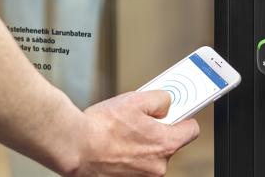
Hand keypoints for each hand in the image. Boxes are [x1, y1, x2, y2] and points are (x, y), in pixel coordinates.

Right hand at [67, 91, 199, 176]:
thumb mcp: (137, 99)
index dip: (184, 119)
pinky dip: (129, 157)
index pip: (192, 131)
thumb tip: (167, 103)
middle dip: (157, 132)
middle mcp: (158, 165)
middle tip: (139, 122)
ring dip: (141, 145)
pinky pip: (136, 165)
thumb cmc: (101, 127)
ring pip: (151, 155)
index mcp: (166, 144)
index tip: (178, 115)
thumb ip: (161, 99)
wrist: (73, 146)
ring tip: (121, 135)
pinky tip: (116, 146)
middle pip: (169, 143)